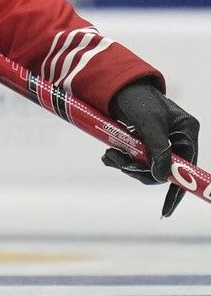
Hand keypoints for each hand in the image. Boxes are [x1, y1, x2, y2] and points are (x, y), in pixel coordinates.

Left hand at [102, 81, 199, 216]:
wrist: (114, 85)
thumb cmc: (136, 98)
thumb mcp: (149, 123)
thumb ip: (157, 149)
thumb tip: (161, 177)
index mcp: (186, 132)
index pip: (188, 167)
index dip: (178, 190)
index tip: (166, 210)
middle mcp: (175, 139)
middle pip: (162, 170)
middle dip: (139, 170)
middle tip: (118, 163)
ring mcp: (159, 141)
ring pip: (145, 167)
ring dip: (126, 165)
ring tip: (109, 156)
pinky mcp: (142, 142)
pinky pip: (134, 160)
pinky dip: (120, 160)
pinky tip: (108, 155)